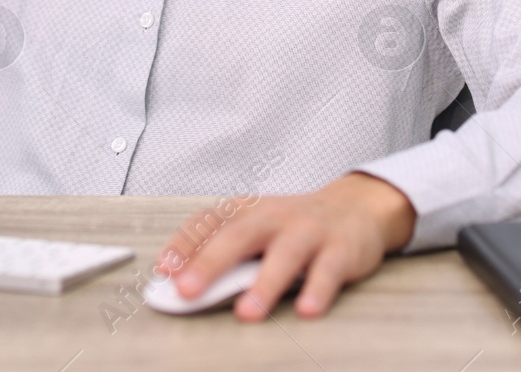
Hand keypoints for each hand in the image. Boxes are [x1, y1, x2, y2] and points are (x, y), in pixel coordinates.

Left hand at [157, 173, 414, 321]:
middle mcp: (275, 217)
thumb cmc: (295, 225)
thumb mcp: (257, 227)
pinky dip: (318, 290)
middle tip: (188, 290)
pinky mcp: (341, 250)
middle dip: (211, 262)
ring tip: (247, 312)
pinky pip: (328, 271)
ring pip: (285, 255)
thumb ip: (223, 250)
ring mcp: (309, 232)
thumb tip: (180, 282)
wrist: (357, 207)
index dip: (184, 244)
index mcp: (249, 211)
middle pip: (240, 236)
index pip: (209, 221)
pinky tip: (307, 310)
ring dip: (265, 284)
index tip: (164, 268)